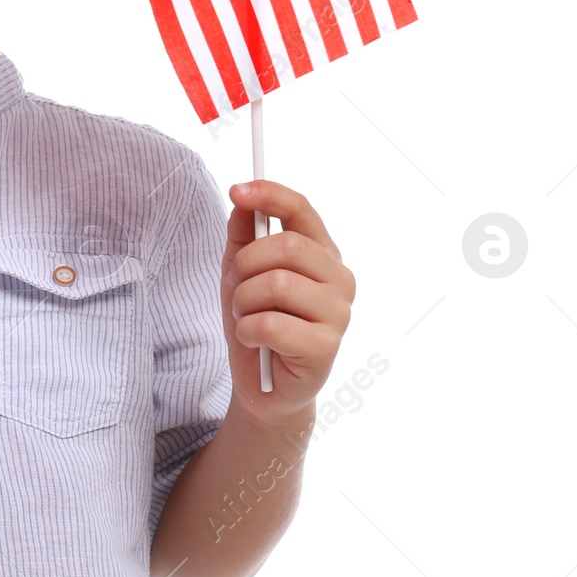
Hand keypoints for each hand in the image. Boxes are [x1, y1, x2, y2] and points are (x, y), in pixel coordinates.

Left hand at [219, 178, 353, 427]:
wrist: (263, 386)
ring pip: (277, 284)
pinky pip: (272, 324)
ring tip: (247, 317)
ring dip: (244, 301)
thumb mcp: (240, 274)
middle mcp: (339, 279)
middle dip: (246, 264)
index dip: (270, 195)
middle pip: (287, 246)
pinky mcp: (326, 348)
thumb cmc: (257, 323)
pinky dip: (249, 331)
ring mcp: (338, 314)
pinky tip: (255, 341)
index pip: (302, 210)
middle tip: (238, 287)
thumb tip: (241, 199)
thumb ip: (243, 236)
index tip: (237, 190)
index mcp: (322, 254)